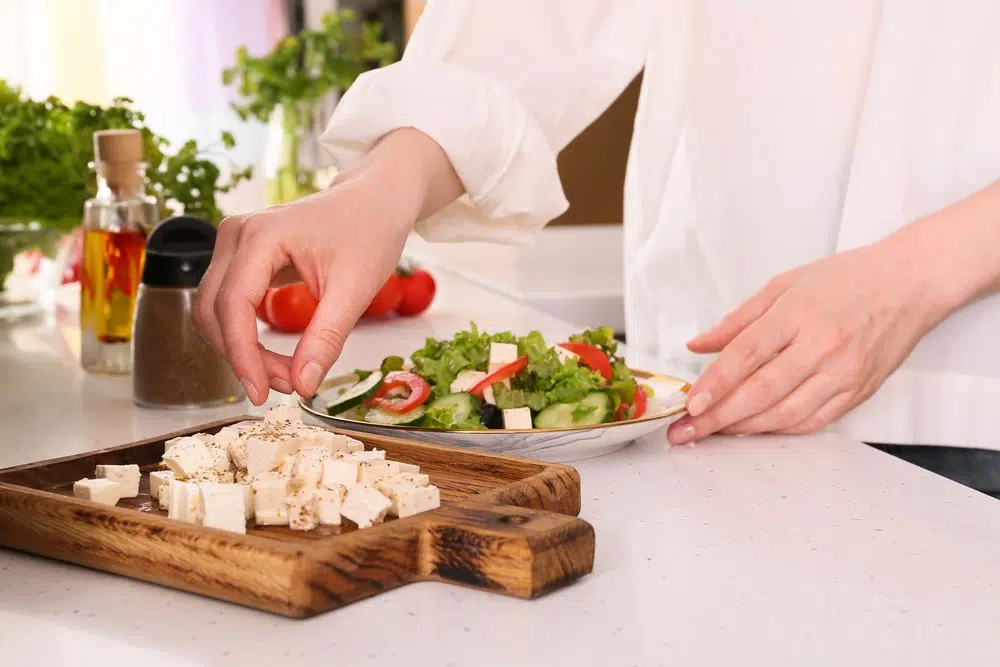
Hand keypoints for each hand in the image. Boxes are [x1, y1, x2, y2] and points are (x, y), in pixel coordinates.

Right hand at [194, 128, 462, 404]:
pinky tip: (274, 358)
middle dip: (245, 357)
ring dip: (242, 351)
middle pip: (216, 312)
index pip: (233, 306)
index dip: (243, 356)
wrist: (374, 201)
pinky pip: (228, 305)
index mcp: (261, 235)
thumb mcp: (355, 290)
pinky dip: (245, 336)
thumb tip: (302, 385)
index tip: (261, 393)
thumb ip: (325, 339)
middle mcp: (237, 234)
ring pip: (215, 312)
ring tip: (286, 374)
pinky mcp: (241, 257)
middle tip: (288, 386)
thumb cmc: (369, 231)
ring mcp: (234, 243)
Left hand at [666, 239, 950, 444]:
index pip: (747, 355)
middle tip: (687, 431)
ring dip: (744, 428)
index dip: (715, 384)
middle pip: (761, 392)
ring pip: (785, 414)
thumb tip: (698, 345)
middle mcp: (822, 347)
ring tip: (713, 432)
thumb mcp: (783, 284)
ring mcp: (843, 373)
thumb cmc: (847, 279)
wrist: (909, 284)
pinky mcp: (858, 392)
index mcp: (798, 314)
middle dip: (718, 417)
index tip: (690, 404)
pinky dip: (778, 429)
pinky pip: (812, 422)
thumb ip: (737, 319)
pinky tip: (753, 429)